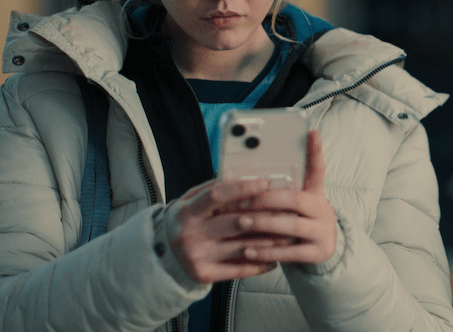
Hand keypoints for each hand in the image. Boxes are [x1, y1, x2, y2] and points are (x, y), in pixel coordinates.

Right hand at [169, 176, 284, 283]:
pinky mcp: (204, 275)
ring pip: (242, 247)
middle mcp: (190, 234)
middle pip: (236, 223)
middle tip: (289, 211)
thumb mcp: (191, 201)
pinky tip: (275, 259)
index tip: (265, 184)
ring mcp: (197, 256)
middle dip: (266, 217)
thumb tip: (246, 176)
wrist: (162, 256)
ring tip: (289, 235)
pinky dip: (260, 264)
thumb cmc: (186, 222)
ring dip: (269, 242)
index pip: (216, 195)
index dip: (242, 188)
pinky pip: (239, 269)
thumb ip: (214, 189)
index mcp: (187, 212)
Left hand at [226, 130, 337, 264]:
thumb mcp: (294, 205)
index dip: (315, 151)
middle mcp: (322, 209)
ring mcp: (323, 231)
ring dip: (264, 223)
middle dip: (266, 199)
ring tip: (241, 223)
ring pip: (293, 225)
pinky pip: (291, 252)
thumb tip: (243, 178)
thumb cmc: (296, 221)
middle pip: (295, 199)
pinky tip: (248, 250)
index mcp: (315, 193)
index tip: (311, 131)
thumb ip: (279, 192)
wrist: (320, 252)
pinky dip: (267, 252)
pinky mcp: (319, 252)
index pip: (317, 168)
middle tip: (240, 200)